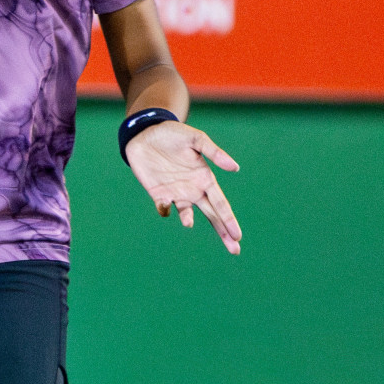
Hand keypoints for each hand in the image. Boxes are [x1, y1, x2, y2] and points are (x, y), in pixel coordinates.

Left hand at [125, 121, 242, 253]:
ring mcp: (175, 193)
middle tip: (235, 250)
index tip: (238, 235)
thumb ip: (214, 152)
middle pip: (211, 215)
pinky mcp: (157, 193)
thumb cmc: (174, 134)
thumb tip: (236, 168)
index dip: (229, 219)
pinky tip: (165, 207)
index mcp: (205, 179)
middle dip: (223, 232)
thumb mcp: (196, 139)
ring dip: (187, 219)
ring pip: (187, 214)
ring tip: (188, 222)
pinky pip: (163, 207)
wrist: (145, 133)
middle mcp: (193, 190)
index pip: (221, 203)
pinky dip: (164, 209)